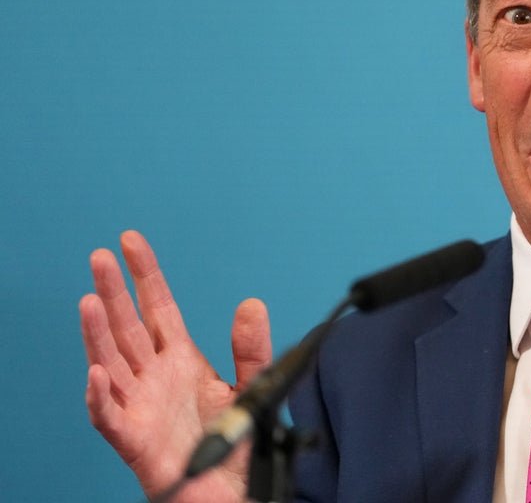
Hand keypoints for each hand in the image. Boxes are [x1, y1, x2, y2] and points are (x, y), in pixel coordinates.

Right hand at [79, 230, 271, 501]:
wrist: (232, 492)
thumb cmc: (234, 443)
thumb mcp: (250, 387)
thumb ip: (251, 348)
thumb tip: (252, 304)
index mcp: (179, 360)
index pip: (157, 308)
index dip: (145, 275)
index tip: (131, 242)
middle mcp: (154, 377)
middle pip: (127, 327)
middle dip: (113, 292)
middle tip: (99, 257)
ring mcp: (140, 406)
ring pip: (110, 363)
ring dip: (97, 334)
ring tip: (89, 300)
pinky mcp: (134, 440)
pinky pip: (109, 416)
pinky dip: (100, 396)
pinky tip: (96, 372)